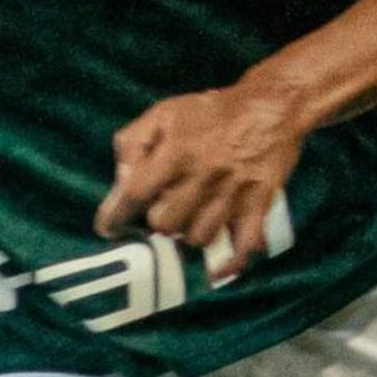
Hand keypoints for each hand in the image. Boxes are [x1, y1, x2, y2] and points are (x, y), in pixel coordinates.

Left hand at [97, 79, 310, 279]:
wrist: (270, 106)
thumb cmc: (211, 112)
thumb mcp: (163, 113)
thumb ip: (133, 143)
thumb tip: (121, 180)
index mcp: (176, 152)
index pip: (135, 194)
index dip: (115, 216)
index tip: (107, 228)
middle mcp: (202, 177)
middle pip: (165, 224)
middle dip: (158, 221)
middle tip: (162, 212)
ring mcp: (232, 194)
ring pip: (198, 238)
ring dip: (188, 234)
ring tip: (190, 220)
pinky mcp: (259, 205)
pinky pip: (244, 247)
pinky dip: (230, 263)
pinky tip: (217, 269)